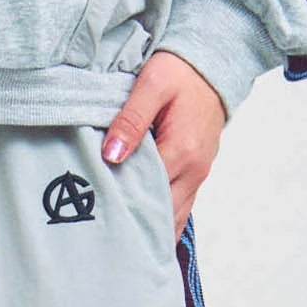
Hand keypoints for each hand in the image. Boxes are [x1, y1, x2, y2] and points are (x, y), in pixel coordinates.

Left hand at [100, 51, 227, 241]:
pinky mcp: (196, 177)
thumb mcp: (152, 85)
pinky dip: (160, 221)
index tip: (95, 211)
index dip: (121, 204)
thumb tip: (112, 155)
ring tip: (118, 239)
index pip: (147, 194)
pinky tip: (139, 228)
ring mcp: (197, 177)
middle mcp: (194, 172)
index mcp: (182, 152)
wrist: (211, 66)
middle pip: (160, 214)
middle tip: (101, 234)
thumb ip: (131, 120)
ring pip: (172, 219)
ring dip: (148, 228)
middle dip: (133, 225)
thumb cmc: (181, 72)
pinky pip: (178, 210)